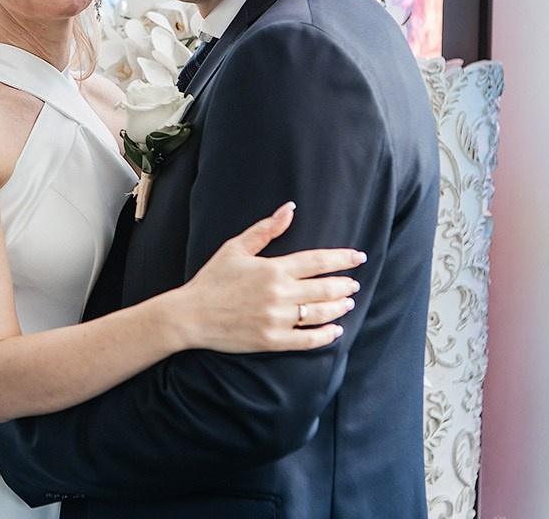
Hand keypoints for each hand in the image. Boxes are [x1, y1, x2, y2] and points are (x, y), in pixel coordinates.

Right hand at [166, 202, 365, 352]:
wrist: (190, 316)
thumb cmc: (211, 280)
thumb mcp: (235, 248)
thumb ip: (265, 229)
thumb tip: (289, 208)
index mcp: (273, 269)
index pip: (318, 261)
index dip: (342, 258)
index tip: (358, 256)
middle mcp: (279, 294)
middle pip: (325, 288)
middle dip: (345, 284)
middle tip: (354, 283)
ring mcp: (277, 319)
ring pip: (321, 313)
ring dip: (339, 307)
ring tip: (347, 303)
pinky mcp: (273, 340)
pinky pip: (309, 340)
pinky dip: (327, 335)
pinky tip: (335, 329)